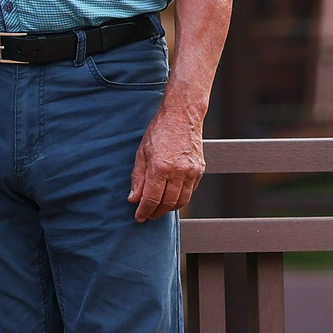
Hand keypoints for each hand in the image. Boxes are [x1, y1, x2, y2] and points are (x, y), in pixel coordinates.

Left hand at [128, 105, 204, 221]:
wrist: (182, 115)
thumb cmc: (160, 130)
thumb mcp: (142, 153)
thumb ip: (138, 177)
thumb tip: (133, 198)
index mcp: (160, 167)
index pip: (151, 198)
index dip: (144, 211)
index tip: (139, 217)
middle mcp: (178, 171)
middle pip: (167, 203)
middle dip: (156, 212)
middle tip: (148, 215)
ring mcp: (191, 172)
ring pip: (181, 201)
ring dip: (169, 208)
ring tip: (159, 208)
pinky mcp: (199, 170)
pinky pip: (190, 192)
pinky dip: (180, 198)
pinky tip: (171, 196)